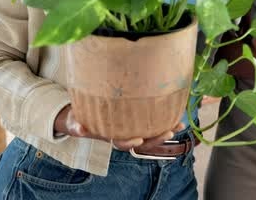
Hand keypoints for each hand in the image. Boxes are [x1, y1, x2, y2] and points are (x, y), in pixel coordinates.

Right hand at [54, 104, 182, 150]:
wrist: (84, 117)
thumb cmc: (81, 119)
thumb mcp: (76, 122)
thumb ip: (77, 126)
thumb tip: (79, 129)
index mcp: (111, 137)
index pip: (122, 143)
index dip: (130, 142)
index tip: (138, 140)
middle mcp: (124, 135)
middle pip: (142, 142)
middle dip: (156, 138)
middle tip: (169, 132)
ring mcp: (132, 129)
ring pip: (150, 134)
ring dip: (165, 130)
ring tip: (179, 124)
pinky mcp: (138, 120)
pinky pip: (153, 122)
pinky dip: (164, 119)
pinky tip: (176, 112)